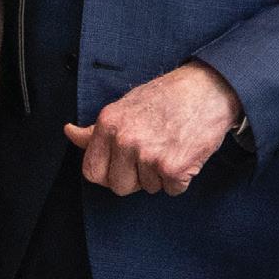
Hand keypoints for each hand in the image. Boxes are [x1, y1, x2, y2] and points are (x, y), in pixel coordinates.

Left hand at [64, 61, 243, 196]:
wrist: (208, 89)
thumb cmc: (167, 96)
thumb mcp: (125, 106)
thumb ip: (96, 129)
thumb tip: (70, 133)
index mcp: (108, 124)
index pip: (92, 172)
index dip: (108, 173)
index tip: (122, 165)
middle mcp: (125, 140)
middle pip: (119, 186)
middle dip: (135, 177)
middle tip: (152, 153)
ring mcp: (149, 155)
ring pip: (148, 188)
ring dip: (161, 175)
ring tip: (171, 146)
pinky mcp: (173, 168)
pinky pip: (172, 190)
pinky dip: (182, 178)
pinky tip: (185, 153)